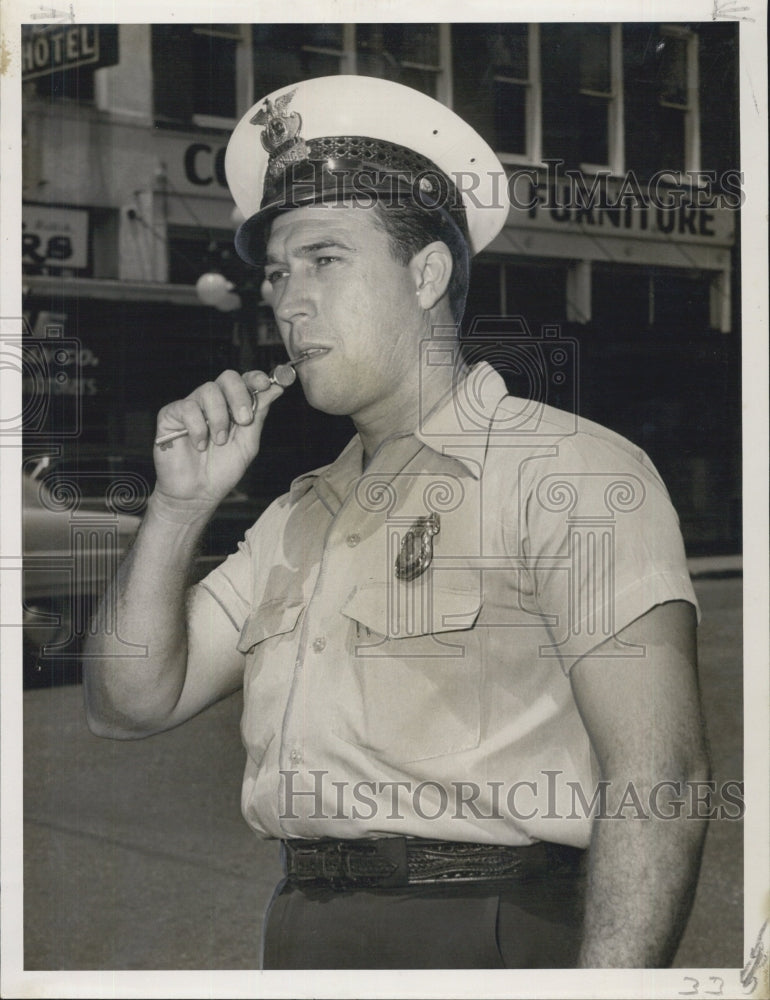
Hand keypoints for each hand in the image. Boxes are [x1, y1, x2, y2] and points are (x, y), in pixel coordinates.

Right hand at [152, 369, 282, 508]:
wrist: (198, 493)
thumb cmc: (222, 470)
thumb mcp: (248, 443)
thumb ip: (259, 415)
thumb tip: (276, 388)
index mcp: (232, 406)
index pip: (244, 381)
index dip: (255, 378)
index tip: (265, 385)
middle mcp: (212, 402)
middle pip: (227, 378)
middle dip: (239, 396)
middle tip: (244, 420)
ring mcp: (191, 406)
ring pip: (208, 391)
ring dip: (219, 418)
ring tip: (219, 441)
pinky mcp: (170, 415)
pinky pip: (187, 407)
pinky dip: (198, 427)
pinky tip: (199, 444)